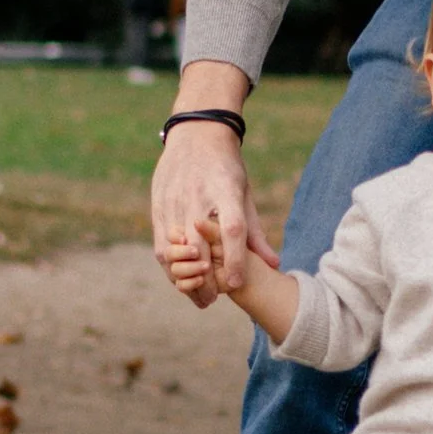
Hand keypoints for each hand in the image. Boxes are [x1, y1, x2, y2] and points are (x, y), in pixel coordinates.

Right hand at [151, 68, 279, 298]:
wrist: (196, 133)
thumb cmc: (227, 168)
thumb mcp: (245, 194)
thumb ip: (255, 232)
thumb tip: (274, 264)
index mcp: (226, 191)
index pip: (232, 229)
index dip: (234, 258)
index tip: (235, 284)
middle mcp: (198, 196)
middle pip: (199, 246)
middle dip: (205, 279)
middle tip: (214, 300)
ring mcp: (174, 200)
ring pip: (175, 249)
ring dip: (184, 276)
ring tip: (197, 293)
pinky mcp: (158, 204)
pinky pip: (161, 242)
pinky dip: (170, 263)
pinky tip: (180, 274)